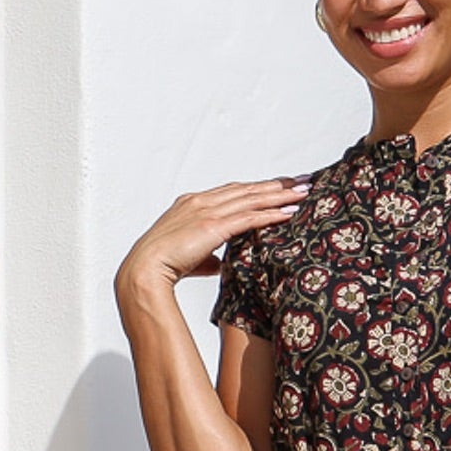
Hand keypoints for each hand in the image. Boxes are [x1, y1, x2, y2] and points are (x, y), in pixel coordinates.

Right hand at [114, 175, 310, 295]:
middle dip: (277, 185)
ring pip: (252, 198)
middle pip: (247, 189)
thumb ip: (208, 256)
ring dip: (281, 195)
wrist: (145, 269)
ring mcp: (207, 211)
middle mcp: (201, 201)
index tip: (279, 187)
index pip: (233, 191)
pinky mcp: (213, 226)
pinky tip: (290, 213)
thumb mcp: (191, 257)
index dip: (257, 189)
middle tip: (302, 180)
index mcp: (193, 203)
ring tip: (305, 192)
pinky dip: (271, 214)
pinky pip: (249, 217)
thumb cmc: (163, 266)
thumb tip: (221, 264)